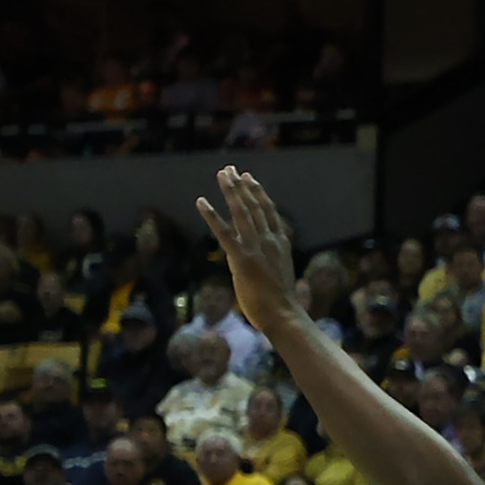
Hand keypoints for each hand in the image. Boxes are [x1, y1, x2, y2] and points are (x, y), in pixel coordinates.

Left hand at [196, 168, 307, 334]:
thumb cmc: (281, 302)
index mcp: (280, 243)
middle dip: (241, 186)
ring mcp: (256, 248)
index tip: (249, 178)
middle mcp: (269, 240)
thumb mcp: (279, 274)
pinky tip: (201, 202)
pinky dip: (211, 216)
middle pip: (254, 206)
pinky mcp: (241, 258)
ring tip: (222, 174)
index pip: (268, 211)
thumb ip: (269, 260)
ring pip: (242, 212)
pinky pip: (224, 232)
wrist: (283, 314)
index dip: (258, 192)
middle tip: (230, 170)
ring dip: (231, 191)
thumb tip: (258, 260)